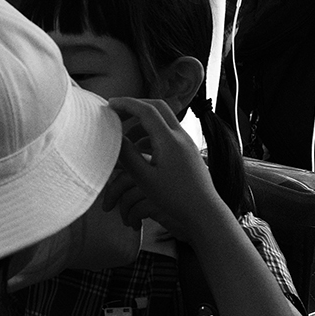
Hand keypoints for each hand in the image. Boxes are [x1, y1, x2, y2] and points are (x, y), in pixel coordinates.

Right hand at [98, 98, 229, 242]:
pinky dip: (151, 134)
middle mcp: (180, 136)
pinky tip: (141, 151)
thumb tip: (115, 138)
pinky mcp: (188, 151)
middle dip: (136, 106)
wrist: (204, 211)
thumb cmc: (175, 198)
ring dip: (143, 122)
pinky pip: (168, 133)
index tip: (110, 104)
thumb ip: (128, 156)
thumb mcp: (144, 179)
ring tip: (126, 138)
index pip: (146, 110)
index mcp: (169, 140)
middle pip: (157, 107)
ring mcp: (187, 143)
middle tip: (117, 114)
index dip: (126, 104)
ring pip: (163, 120)